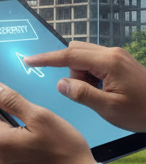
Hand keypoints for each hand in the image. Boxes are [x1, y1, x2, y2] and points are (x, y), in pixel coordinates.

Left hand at [0, 81, 94, 163]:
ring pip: (10, 150)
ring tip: (46, 148)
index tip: (21, 111)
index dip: (2, 107)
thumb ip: (12, 101)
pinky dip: (29, 161)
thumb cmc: (66, 152)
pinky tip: (48, 162)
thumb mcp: (41, 118)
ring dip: (22, 145)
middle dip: (15, 128)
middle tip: (40, 132)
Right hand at [21, 42, 145, 133]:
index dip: (46, 59)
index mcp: (108, 62)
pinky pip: (95, 61)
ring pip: (84, 56)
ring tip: (97, 94)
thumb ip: (82, 94)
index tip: (28, 61)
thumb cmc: (142, 112)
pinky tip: (104, 90)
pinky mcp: (120, 61)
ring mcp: (117, 55)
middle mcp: (111, 53)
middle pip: (75, 52)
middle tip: (83, 92)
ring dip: (81, 73)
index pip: (68, 56)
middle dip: (70, 71)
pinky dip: (91, 74)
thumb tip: (61, 83)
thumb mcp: (109, 108)